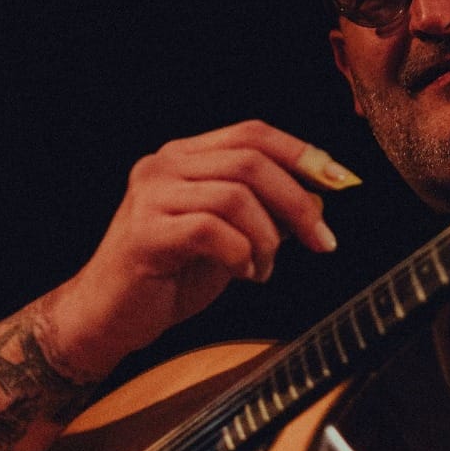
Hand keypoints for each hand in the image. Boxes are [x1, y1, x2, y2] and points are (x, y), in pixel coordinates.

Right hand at [44, 120, 354, 377]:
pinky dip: (241, 254)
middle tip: (321, 241)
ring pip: (236, 195)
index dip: (302, 153)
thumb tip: (320, 199)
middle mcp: (164, 165)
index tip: (342, 181)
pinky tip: (242, 273)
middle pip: (251, 161)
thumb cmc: (169, 275)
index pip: (253, 133)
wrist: (107, 317)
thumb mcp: (229, 235)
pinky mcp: (145, 233)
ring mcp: (150, 196)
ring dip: (267, 237)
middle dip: (298, 202)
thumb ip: (265, 212)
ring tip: (263, 267)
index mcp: (185, 157)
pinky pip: (212, 231)